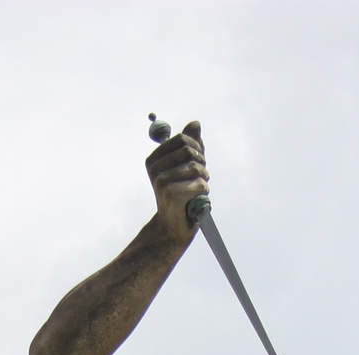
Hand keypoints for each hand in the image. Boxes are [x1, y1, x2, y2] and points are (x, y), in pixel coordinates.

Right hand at [146, 120, 206, 238]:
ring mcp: (160, 181)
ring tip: (196, 191)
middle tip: (198, 179)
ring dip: (204, 180)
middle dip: (201, 164)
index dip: (197, 149)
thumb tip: (195, 124)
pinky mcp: (170, 194)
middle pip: (190, 151)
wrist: (173, 226)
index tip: (196, 163)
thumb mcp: (186, 165)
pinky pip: (199, 184)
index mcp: (154, 158)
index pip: (183, 138)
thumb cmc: (182, 194)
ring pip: (196, 168)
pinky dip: (203, 192)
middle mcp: (154, 168)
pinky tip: (195, 200)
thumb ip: (191, 144)